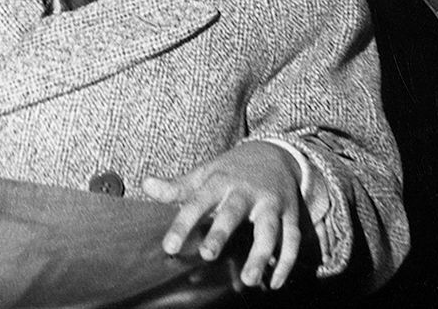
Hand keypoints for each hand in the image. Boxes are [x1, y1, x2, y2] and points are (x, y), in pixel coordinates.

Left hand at [141, 141, 304, 289]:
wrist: (273, 153)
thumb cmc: (230, 170)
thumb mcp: (203, 174)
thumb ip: (176, 187)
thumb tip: (146, 185)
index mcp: (219, 182)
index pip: (196, 203)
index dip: (182, 225)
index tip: (169, 247)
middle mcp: (245, 192)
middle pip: (233, 212)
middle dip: (221, 233)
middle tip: (207, 255)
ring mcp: (270, 202)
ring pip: (269, 229)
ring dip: (261, 255)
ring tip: (250, 280)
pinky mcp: (290, 213)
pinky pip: (291, 239)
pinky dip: (286, 261)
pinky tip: (275, 283)